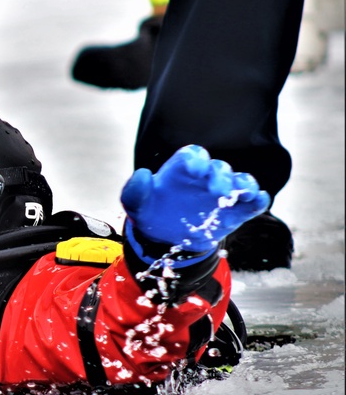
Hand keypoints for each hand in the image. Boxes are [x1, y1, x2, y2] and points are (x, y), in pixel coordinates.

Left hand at [121, 145, 269, 254]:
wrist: (165, 238)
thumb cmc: (151, 213)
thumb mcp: (136, 205)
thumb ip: (135, 191)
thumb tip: (144, 175)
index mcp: (182, 171)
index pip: (192, 156)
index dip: (195, 159)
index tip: (194, 168)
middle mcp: (205, 178)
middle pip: (218, 168)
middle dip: (220, 176)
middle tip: (217, 190)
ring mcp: (222, 194)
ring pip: (239, 181)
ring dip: (244, 184)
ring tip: (244, 192)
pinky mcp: (235, 212)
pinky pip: (251, 204)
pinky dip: (258, 200)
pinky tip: (259, 199)